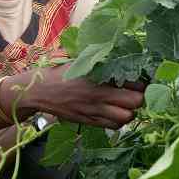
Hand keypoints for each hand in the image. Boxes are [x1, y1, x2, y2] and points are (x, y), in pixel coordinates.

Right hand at [19, 64, 144, 129]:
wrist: (39, 91)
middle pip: (135, 103)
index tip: (138, 80)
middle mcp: (99, 96)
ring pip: (126, 118)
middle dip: (139, 98)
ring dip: (130, 111)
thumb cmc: (59, 72)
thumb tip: (119, 53)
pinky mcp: (89, 121)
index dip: (140, 82)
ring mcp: (95, 111)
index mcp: (98, 78)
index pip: (133, 83)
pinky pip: (113, 126)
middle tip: (135, 93)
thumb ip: (99, 58)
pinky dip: (118, 121)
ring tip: (126, 104)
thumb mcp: (79, 60)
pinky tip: (114, 112)